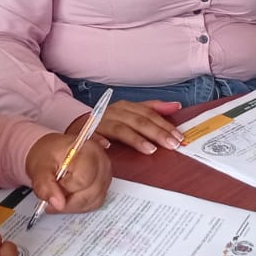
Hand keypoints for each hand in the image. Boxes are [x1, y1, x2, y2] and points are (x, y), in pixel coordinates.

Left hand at [25, 132, 111, 212]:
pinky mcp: (104, 185)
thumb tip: (58, 204)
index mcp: (88, 150)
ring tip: (59, 195)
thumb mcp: (39, 167)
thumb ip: (45, 185)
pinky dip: (79, 205)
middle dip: (68, 201)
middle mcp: (102, 162)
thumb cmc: (48, 155)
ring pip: (93, 202)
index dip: (65, 188)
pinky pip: (94, 203)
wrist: (53, 153)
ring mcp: (105, 174)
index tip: (54, 184)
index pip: (82, 181)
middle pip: (90, 194)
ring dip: (73, 205)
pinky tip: (68, 197)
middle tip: (53, 195)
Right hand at [67, 100, 184, 154]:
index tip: (178, 137)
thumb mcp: (131, 112)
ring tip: (149, 149)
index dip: (164, 124)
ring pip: (119, 128)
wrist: (77, 124)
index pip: (149, 114)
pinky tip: (107, 147)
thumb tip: (176, 106)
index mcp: (126, 107)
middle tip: (171, 144)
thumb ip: (153, 109)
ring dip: (134, 138)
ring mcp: (99, 123)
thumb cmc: (108, 120)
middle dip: (156, 133)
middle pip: (138, 121)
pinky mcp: (85, 133)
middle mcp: (114, 112)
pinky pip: (92, 136)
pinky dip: (99, 141)